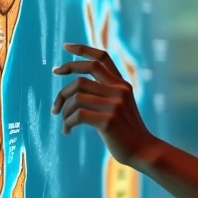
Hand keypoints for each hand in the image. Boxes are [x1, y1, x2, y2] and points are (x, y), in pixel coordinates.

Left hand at [51, 43, 158, 166]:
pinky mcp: (108, 120)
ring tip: (64, 124)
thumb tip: (75, 89)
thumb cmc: (126, 131)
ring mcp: (114, 104)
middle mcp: (119, 90)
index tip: (65, 46)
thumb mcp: (120, 106)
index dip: (82, 49)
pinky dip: (67, 123)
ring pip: (76, 97)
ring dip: (64, 112)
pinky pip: (77, 115)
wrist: (143, 150)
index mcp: (122, 84)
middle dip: (62, 91)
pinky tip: (67, 132)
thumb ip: (105, 93)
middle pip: (81, 77)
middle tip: (54, 106)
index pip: (101, 57)